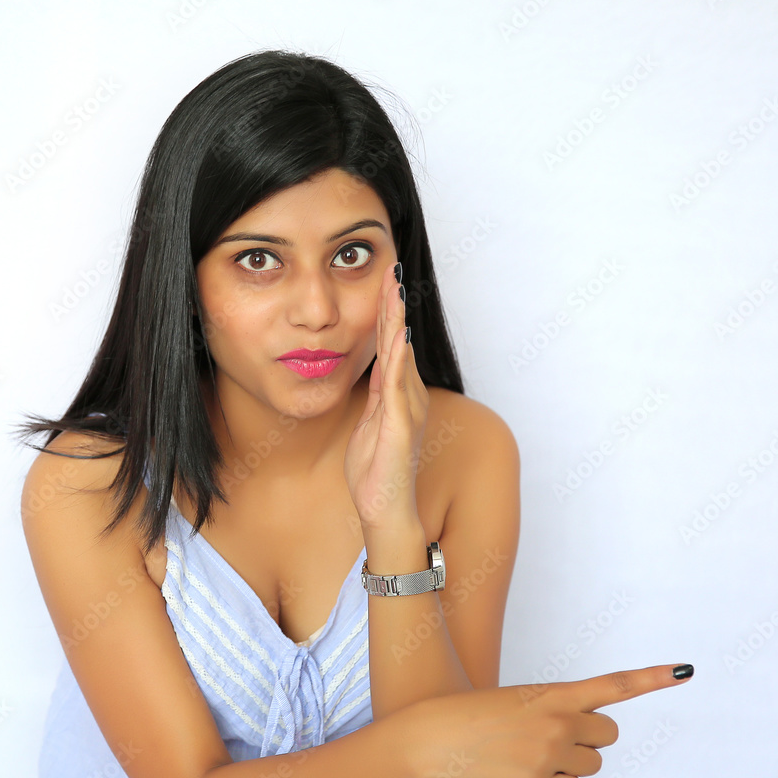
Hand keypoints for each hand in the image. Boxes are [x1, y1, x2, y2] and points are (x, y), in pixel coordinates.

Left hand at [343, 262, 428, 530]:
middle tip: (391, 267)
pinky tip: (395, 335)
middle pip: (399, 341)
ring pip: (401, 356)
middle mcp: (409, 397)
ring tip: (395, 288)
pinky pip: (397, 386)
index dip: (387, 312)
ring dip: (397, 321)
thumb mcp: (369, 425)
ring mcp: (407, 410)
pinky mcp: (401, 426)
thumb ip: (374, 398)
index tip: (384, 279)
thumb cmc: (376, 474)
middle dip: (394, 303)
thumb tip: (373, 373)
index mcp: (398, 395)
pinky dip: (397, 359)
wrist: (385, 510)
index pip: (391, 345)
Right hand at [407, 664, 693, 777]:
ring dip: (571, 761)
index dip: (651, 678)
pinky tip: (527, 773)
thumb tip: (587, 740)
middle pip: (608, 734)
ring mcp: (551, 756)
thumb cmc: (474, 715)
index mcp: (554, 693)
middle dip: (588, 736)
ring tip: (531, 753)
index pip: (613, 685)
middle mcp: (560, 722)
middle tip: (553, 735)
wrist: (436, 738)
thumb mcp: (520, 700)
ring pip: (592, 765)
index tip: (683, 671)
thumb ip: (557, 711)